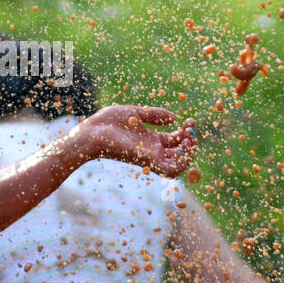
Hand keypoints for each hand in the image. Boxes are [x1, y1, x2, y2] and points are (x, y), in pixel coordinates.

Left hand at [73, 105, 197, 177]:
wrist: (92, 132)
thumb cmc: (108, 122)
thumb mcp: (137, 112)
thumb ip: (155, 115)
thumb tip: (175, 117)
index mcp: (151, 140)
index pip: (175, 142)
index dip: (186, 133)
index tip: (190, 121)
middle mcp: (152, 151)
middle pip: (179, 154)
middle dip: (191, 143)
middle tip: (190, 129)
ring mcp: (150, 157)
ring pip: (178, 166)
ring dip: (189, 154)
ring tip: (189, 139)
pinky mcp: (147, 160)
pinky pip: (170, 170)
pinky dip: (182, 162)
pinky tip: (184, 147)